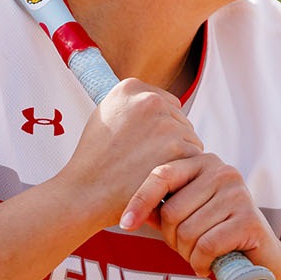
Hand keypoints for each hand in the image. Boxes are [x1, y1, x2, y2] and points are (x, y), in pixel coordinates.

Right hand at [58, 78, 203, 228]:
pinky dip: (182, 173)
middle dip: (170, 142)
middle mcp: (149, 99)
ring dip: (178, 158)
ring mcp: (165, 122)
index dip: (159, 129)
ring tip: (149, 171)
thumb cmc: (93, 161)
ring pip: (190, 139)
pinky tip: (160, 180)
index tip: (145, 145)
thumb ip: (132, 106)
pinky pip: (194, 158)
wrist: (85, 192)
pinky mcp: (177, 147)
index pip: (167, 103)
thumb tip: (161, 103)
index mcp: (130, 87)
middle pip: (181, 120)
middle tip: (145, 162)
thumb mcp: (105, 116)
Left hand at [118, 152, 279, 277]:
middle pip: (172, 211)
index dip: (139, 201)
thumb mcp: (186, 218)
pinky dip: (200, 264)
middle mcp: (223, 171)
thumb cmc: (217, 236)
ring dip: (187, 255)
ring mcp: (238, 193)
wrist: (263, 261)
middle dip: (172, 239)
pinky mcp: (249, 220)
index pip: (161, 175)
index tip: (125, 225)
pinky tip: (207, 267)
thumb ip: (161, 210)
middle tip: (186, 250)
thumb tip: (127, 212)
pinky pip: (206, 246)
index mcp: (203, 163)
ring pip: (187, 231)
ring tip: (200, 257)